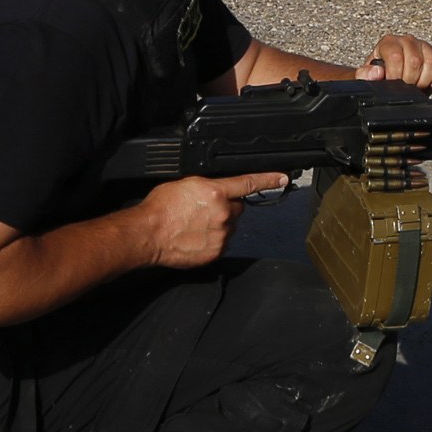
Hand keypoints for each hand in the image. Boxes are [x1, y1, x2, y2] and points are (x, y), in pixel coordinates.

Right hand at [139, 172, 287, 268]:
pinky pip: (221, 243)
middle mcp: (223, 213)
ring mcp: (221, 235)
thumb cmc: (160, 208)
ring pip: (229, 227)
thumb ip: (206, 187)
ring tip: (195, 226)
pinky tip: (195, 237)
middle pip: (236, 208)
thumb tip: (214, 191)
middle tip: (205, 210)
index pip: (248, 183)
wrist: (149, 234)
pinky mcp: (216, 252)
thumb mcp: (184, 184)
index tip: (282, 179)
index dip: (268, 179)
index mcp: (215, 192)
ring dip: (219, 225)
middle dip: (226, 207)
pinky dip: (212, 240)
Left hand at [357, 34, 431, 93]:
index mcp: (388, 42)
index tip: (393, 84)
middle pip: (415, 61)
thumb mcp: (365, 77)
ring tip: (416, 86)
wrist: (388, 77)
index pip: (396, 56)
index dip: (395, 75)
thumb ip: (365, 75)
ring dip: (425, 80)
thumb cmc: (378, 75)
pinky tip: (431, 83)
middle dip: (410, 80)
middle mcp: (407, 41)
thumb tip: (376, 72)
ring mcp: (423, 46)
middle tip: (405, 87)